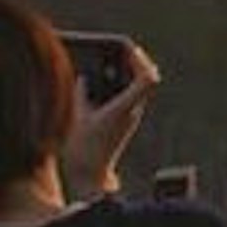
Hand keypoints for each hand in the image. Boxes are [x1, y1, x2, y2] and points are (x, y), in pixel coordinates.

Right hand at [76, 40, 157, 186]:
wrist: (91, 177)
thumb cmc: (84, 150)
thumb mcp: (78, 118)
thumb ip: (83, 95)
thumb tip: (85, 78)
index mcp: (125, 108)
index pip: (147, 80)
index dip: (140, 61)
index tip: (129, 49)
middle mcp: (134, 111)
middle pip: (148, 80)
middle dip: (137, 62)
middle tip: (125, 50)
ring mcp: (132, 117)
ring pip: (141, 88)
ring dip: (131, 72)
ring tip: (116, 59)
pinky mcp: (126, 122)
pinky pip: (132, 97)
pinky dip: (123, 84)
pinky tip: (106, 79)